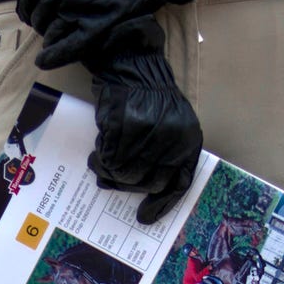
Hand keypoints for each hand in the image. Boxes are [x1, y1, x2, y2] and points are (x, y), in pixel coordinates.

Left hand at [5, 0, 206, 69]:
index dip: (26, 6)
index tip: (31, 10)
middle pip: (37, 16)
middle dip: (39, 21)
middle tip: (46, 23)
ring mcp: (79, 9)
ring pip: (50, 32)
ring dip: (49, 37)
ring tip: (54, 36)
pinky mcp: (97, 27)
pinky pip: (69, 47)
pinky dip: (54, 56)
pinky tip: (45, 61)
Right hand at [84, 17, 200, 223]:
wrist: (133, 65)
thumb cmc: (149, 99)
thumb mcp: (172, 126)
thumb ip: (166, 156)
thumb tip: (150, 191)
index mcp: (188, 140)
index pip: (178, 183)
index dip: (161, 203)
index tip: (143, 217)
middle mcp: (172, 139)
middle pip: (148, 182)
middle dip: (128, 187)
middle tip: (113, 181)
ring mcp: (148, 133)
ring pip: (126, 172)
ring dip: (110, 174)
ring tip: (101, 166)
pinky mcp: (124, 126)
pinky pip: (110, 157)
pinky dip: (100, 161)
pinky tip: (96, 155)